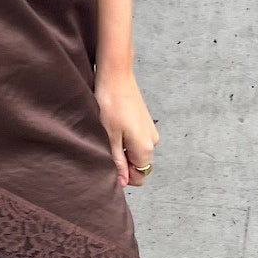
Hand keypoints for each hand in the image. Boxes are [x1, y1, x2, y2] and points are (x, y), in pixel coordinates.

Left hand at [93, 69, 158, 187]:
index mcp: (145, 148)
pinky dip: (125, 138)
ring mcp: (150, 129)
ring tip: (108, 135)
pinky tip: (113, 127)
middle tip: (106, 148)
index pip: (140, 176)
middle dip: (123, 162)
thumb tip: (122, 181)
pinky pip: (137, 138)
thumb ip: (117, 162)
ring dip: (123, 149)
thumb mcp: (110, 137)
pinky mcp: (144, 120)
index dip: (124, 176)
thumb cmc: (111, 103)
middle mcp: (152, 141)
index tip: (110, 166)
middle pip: (139, 164)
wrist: (116, 75)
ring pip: (137, 151)